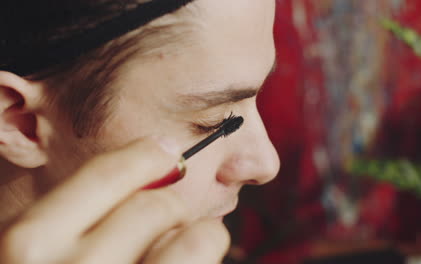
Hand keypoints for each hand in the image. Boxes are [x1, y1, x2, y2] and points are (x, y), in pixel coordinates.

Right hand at [0, 137, 229, 263]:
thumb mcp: (44, 254)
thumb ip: (79, 221)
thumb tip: (159, 162)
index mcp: (27, 247)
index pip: (99, 176)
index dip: (140, 157)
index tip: (166, 150)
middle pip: (154, 206)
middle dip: (173, 202)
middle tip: (172, 213)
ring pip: (195, 238)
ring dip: (204, 232)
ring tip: (199, 238)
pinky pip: (198, 260)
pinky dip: (205, 254)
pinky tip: (196, 259)